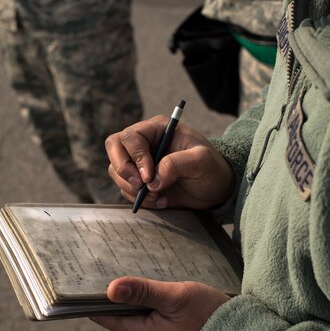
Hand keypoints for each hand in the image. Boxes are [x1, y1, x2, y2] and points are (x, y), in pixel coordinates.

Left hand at [90, 276, 228, 330]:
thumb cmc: (209, 316)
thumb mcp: (176, 296)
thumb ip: (143, 291)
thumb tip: (110, 288)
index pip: (103, 316)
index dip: (96, 296)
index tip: (96, 275)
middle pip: (120, 315)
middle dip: (124, 295)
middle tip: (131, 269)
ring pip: (136, 318)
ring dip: (141, 301)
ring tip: (153, 282)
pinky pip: (150, 324)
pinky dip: (153, 309)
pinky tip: (165, 297)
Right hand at [105, 116, 234, 209]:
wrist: (215, 188)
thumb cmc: (212, 168)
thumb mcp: (202, 161)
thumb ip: (178, 164)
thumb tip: (153, 180)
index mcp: (157, 129)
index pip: (131, 137)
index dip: (135, 156)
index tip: (149, 176)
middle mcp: (144, 143)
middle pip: (114, 147)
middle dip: (124, 170)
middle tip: (140, 186)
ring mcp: (139, 162)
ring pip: (117, 171)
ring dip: (133, 188)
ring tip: (158, 196)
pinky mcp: (140, 181)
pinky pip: (126, 189)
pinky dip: (140, 199)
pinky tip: (161, 201)